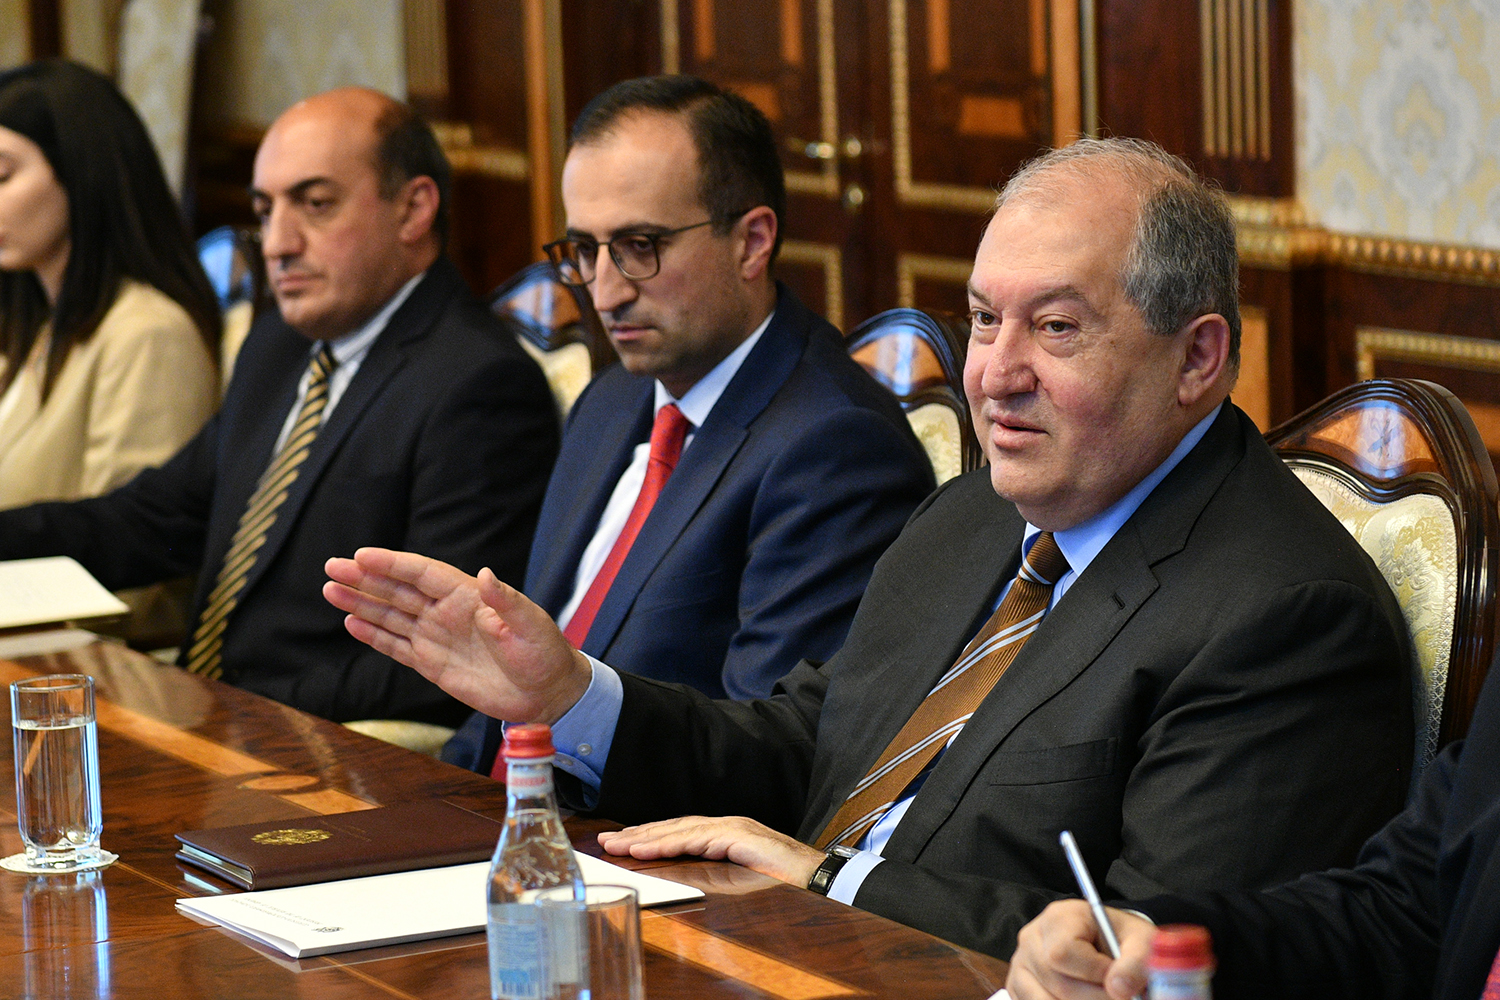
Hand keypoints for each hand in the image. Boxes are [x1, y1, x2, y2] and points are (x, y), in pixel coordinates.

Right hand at [323, 547, 590, 723]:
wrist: (545, 694)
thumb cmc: (543, 653)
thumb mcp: (529, 624)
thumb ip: (506, 601)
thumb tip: (486, 574)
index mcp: (468, 595)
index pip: (422, 573)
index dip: (392, 564)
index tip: (362, 556)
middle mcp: (447, 612)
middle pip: (398, 590)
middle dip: (364, 579)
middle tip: (332, 567)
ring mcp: (437, 637)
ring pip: (391, 615)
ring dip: (361, 603)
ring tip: (330, 591)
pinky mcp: (432, 664)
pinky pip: (397, 646)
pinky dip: (374, 636)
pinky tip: (352, 623)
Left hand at [596, 816, 824, 887]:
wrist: (818, 878)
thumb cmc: (782, 881)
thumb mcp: (737, 880)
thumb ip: (709, 874)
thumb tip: (678, 878)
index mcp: (726, 835)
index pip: (680, 832)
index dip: (650, 836)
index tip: (623, 843)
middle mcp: (726, 825)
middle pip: (673, 827)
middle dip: (638, 833)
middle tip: (606, 841)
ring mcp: (732, 827)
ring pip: (680, 829)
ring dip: (646, 837)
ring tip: (619, 845)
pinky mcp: (738, 835)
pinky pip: (696, 838)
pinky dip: (668, 842)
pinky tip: (646, 848)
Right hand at [1006, 900, 1150, 999]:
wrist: (1108, 943)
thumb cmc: (1121, 940)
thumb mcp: (1139, 940)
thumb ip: (1136, 961)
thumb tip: (1120, 989)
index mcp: (1059, 917)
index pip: (1063, 953)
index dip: (1095, 975)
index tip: (1119, 982)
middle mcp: (1032, 939)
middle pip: (1058, 984)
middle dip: (1096, 999)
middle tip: (1119, 997)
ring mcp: (1021, 965)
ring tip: (1101, 997)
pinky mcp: (1019, 987)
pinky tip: (1082, 999)